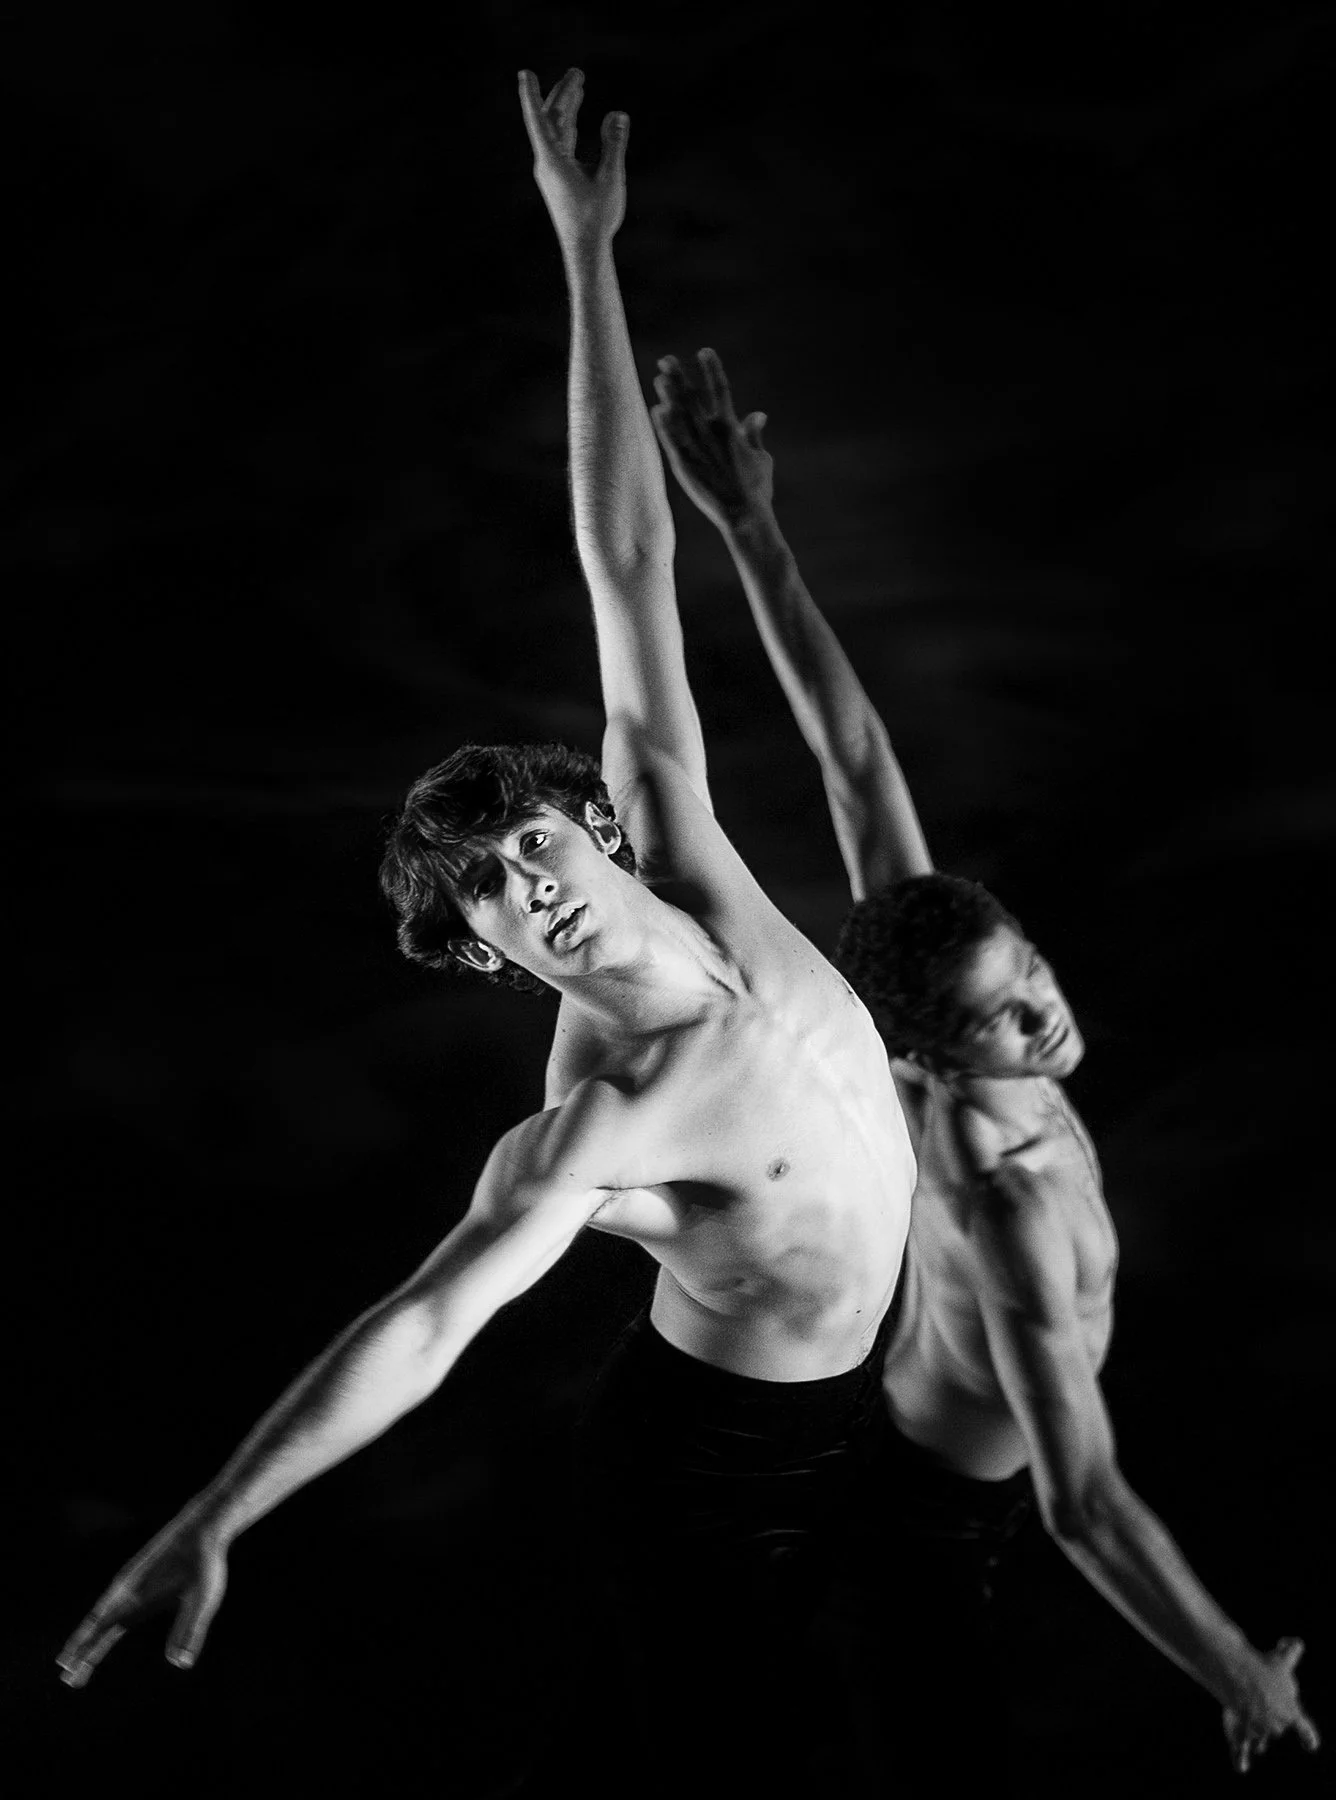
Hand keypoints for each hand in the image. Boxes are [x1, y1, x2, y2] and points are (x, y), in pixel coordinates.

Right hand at [57, 1502, 228, 1687]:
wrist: (203, 1526)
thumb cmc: (204, 1563)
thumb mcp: (203, 1598)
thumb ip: (190, 1630)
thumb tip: (180, 1663)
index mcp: (137, 1597)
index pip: (103, 1629)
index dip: (85, 1651)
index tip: (68, 1670)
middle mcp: (127, 1589)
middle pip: (96, 1625)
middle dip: (80, 1650)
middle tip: (66, 1677)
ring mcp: (130, 1582)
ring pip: (101, 1613)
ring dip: (87, 1636)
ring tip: (73, 1656)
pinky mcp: (138, 1577)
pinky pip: (111, 1602)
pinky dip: (99, 1619)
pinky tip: (100, 1626)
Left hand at [518, 67, 626, 248]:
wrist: (585, 250)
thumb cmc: (596, 218)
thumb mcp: (610, 179)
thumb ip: (613, 144)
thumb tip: (618, 114)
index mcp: (552, 161)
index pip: (539, 120)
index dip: (531, 94)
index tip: (524, 73)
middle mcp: (547, 163)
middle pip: (551, 120)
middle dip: (564, 94)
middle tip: (578, 72)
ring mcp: (552, 171)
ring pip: (557, 131)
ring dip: (567, 108)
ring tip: (579, 85)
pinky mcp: (559, 179)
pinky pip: (561, 144)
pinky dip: (569, 127)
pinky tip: (575, 118)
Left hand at [651, 348, 773, 530]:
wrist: (745, 517)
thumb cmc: (756, 491)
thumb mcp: (761, 459)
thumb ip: (754, 435)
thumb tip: (758, 414)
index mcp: (732, 428)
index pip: (721, 389)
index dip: (713, 369)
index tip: (704, 350)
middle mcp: (713, 433)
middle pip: (693, 398)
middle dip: (679, 378)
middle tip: (665, 360)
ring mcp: (698, 448)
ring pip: (680, 415)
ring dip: (669, 395)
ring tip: (658, 378)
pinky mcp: (685, 466)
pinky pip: (671, 440)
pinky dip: (664, 425)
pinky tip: (656, 410)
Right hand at [1222, 1637, 1320, 1772]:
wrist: (1239, 1674)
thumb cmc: (1264, 1667)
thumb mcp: (1282, 1657)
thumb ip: (1292, 1651)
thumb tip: (1295, 1643)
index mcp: (1291, 1713)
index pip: (1304, 1729)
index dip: (1307, 1737)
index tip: (1312, 1745)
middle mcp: (1277, 1726)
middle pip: (1275, 1728)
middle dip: (1269, 1718)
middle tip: (1259, 1697)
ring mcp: (1259, 1732)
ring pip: (1259, 1738)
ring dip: (1256, 1732)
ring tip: (1248, 1715)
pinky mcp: (1241, 1733)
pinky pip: (1241, 1749)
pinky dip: (1242, 1758)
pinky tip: (1242, 1768)